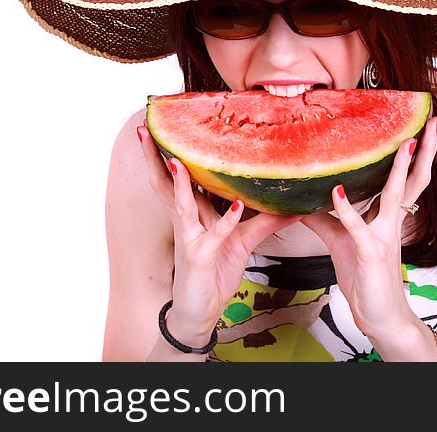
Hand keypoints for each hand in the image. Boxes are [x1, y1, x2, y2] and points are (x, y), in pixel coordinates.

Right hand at [137, 125, 299, 344]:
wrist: (200, 312)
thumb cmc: (213, 273)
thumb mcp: (243, 241)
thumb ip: (265, 221)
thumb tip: (292, 204)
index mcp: (193, 213)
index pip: (180, 176)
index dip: (171, 151)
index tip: (167, 123)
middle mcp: (187, 221)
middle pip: (166, 182)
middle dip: (154, 156)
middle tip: (144, 129)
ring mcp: (190, 238)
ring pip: (181, 205)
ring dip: (179, 183)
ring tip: (177, 160)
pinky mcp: (199, 258)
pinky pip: (213, 237)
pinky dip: (226, 222)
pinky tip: (238, 208)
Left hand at [300, 116, 436, 338]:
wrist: (379, 317)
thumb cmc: (365, 278)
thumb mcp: (341, 240)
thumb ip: (325, 217)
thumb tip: (300, 198)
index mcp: (389, 218)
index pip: (405, 179)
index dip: (413, 154)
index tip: (419, 127)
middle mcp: (392, 223)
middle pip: (414, 180)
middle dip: (425, 151)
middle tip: (434, 123)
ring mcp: (384, 237)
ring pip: (396, 197)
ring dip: (400, 170)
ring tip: (406, 143)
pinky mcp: (369, 253)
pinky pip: (358, 228)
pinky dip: (346, 210)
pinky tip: (337, 192)